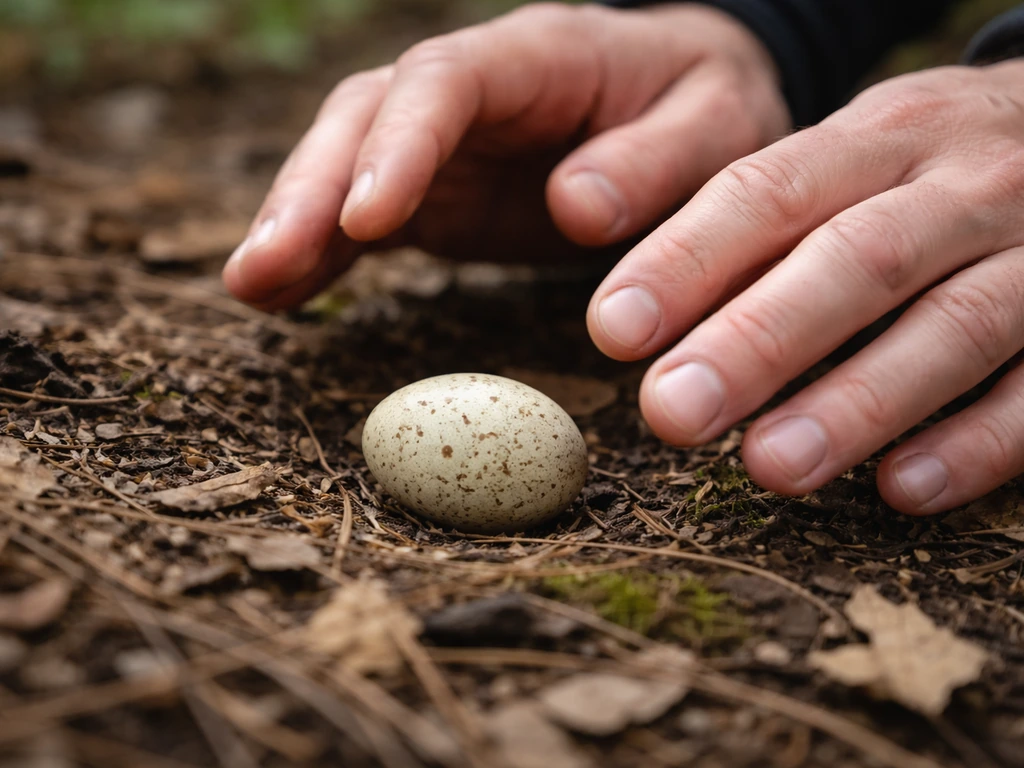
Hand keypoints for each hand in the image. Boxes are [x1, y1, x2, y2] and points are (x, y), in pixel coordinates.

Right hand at [222, 2, 788, 310]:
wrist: (692, 107)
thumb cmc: (711, 108)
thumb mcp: (718, 123)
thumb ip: (658, 161)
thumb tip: (573, 206)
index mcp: (541, 55)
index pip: (447, 83)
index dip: (400, 145)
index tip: (369, 218)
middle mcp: (475, 91)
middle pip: (368, 116)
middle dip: (313, 188)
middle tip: (264, 267)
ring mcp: (446, 142)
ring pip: (347, 162)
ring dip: (295, 223)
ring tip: (249, 288)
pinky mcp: (437, 193)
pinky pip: (364, 216)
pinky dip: (320, 252)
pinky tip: (276, 296)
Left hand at [588, 60, 1023, 514]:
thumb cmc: (925, 171)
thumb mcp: (846, 159)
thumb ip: (747, 227)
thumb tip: (622, 313)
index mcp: (880, 137)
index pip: (770, 191)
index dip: (688, 261)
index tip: (615, 328)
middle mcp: (965, 185)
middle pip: (860, 258)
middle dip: (760, 340)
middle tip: (673, 412)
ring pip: (957, 324)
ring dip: (859, 401)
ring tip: (770, 467)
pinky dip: (979, 441)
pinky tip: (903, 490)